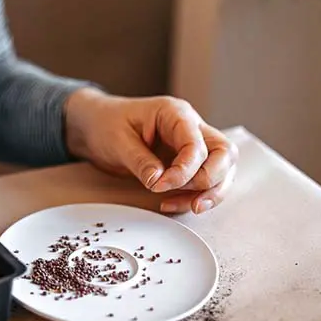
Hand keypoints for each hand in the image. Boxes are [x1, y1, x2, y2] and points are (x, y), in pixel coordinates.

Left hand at [64, 89, 237, 213]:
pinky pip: (205, 180)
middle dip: (211, 180)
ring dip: (210, 192)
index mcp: (175, 113)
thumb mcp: (118, 141)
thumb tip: (158, 181)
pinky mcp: (187, 161)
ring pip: (222, 168)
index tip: (160, 186)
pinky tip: (173, 204)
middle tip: (191, 200)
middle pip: (224, 153)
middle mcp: (191, 127)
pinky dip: (195, 195)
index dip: (184, 170)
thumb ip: (140, 160)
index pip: (197, 144)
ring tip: (188, 207)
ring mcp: (192, 144)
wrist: (96, 124)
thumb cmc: (107, 123)